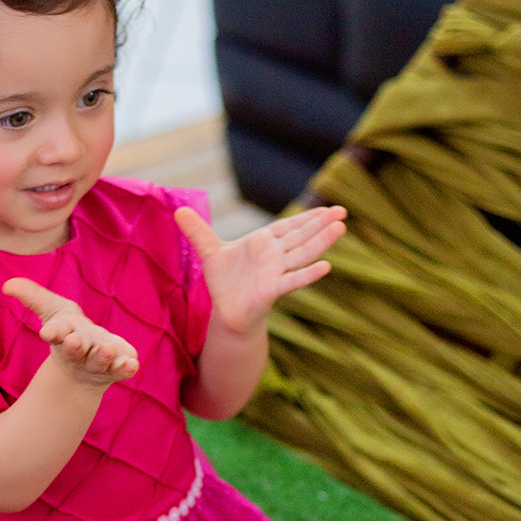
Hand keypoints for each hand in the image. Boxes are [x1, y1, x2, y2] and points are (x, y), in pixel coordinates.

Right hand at [3, 277, 139, 387]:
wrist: (81, 371)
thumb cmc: (68, 331)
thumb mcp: (51, 310)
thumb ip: (32, 296)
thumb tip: (7, 284)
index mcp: (63, 335)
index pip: (55, 333)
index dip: (52, 333)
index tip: (47, 333)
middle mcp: (79, 350)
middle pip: (75, 349)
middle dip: (74, 346)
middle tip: (74, 342)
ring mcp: (97, 361)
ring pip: (99, 360)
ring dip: (102, 356)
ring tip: (107, 350)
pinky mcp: (115, 368)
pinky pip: (121, 369)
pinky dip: (125, 368)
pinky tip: (132, 364)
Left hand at [175, 204, 344, 336]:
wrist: (227, 313)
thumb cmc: (225, 283)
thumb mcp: (210, 252)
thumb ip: (197, 231)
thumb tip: (178, 208)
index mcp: (264, 243)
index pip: (289, 227)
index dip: (308, 217)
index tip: (328, 208)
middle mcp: (274, 256)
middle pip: (301, 237)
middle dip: (321, 224)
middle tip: (343, 211)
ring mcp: (276, 273)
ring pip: (302, 254)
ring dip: (321, 241)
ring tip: (341, 228)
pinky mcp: (272, 290)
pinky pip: (292, 281)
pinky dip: (308, 274)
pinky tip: (326, 267)